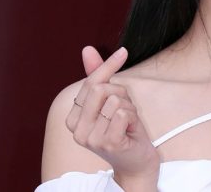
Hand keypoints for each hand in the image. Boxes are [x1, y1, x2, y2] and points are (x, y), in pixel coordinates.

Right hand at [66, 46, 159, 189]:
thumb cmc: (123, 129)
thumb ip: (97, 76)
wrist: (136, 162)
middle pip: (100, 89)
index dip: (108, 66)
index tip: (123, 51)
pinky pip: (122, 112)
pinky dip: (132, 117)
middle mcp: (77, 129)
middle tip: (125, 109)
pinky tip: (130, 130)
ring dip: (129, 108)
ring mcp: (90, 138)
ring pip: (114, 100)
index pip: (90, 82)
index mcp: (74, 117)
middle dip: (121, 94)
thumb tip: (87, 49)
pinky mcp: (107, 142)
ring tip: (127, 122)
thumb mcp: (110, 100)